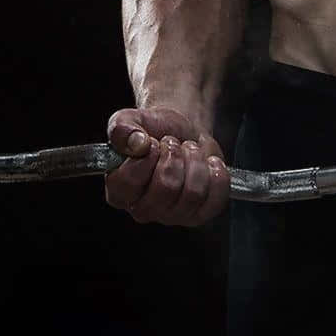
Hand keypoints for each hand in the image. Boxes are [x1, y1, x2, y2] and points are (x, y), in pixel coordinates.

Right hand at [104, 106, 229, 225]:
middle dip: (175, 155)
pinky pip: (215, 199)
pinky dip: (217, 175)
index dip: (147, 155)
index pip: (130, 181)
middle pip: (166, 188)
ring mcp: (172, 216)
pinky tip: (209, 163)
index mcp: (119, 191)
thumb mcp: (132, 119)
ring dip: (196, 161)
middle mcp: (142, 209)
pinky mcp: (199, 215)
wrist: (182, 131)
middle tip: (173, 144)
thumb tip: (136, 143)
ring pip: (193, 193)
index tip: (152, 142)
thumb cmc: (153, 130)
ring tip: (189, 151)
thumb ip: (123, 128)